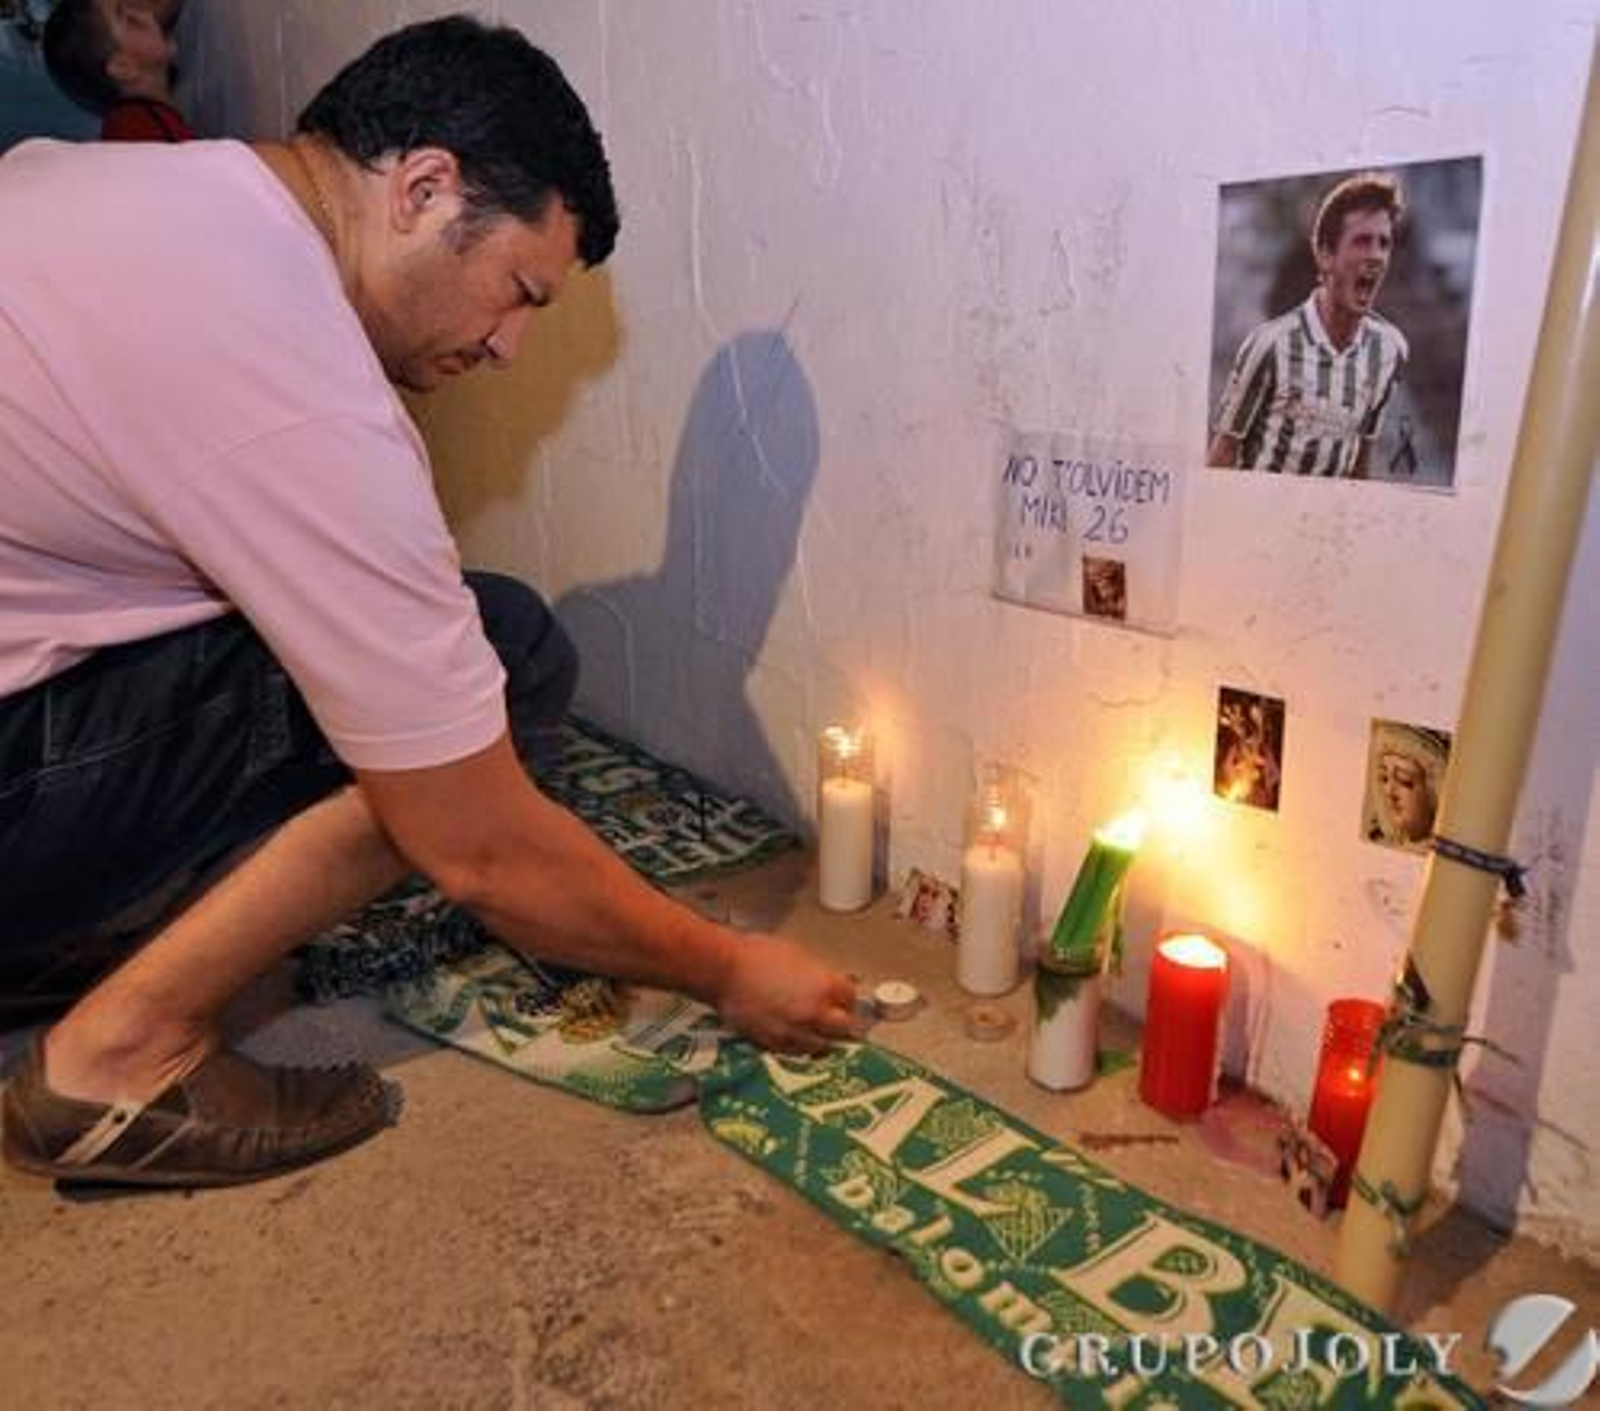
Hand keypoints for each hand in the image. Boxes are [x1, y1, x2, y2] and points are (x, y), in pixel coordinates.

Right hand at [712, 933, 860, 1054]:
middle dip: (843, 1023)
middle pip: (845, 1028)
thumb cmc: (756, 955)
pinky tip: (798, 1037)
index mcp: (824, 987)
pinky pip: (798, 1052)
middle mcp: (814, 1014)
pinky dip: (802, 1046)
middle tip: (839, 1019)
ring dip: (824, 1038)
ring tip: (819, 1031)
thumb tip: (828, 983)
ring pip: (824, 1045)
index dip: (846, 997)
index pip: (850, 999)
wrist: (724, 971)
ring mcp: (795, 1032)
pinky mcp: (775, 1044)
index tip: (842, 997)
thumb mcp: (797, 955)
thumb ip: (818, 974)